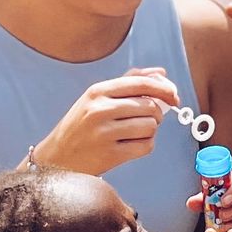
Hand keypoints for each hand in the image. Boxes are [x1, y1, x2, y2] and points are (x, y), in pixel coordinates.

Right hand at [30, 70, 178, 176]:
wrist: (57, 158)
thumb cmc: (80, 126)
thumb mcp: (96, 98)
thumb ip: (129, 82)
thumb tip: (161, 74)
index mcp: (97, 91)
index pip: (141, 83)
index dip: (164, 89)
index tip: (174, 96)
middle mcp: (100, 110)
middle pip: (150, 106)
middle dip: (155, 114)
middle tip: (145, 120)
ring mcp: (105, 133)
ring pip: (150, 127)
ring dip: (149, 131)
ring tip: (133, 134)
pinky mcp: (111, 155)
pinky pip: (146, 147)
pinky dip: (145, 146)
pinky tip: (131, 146)